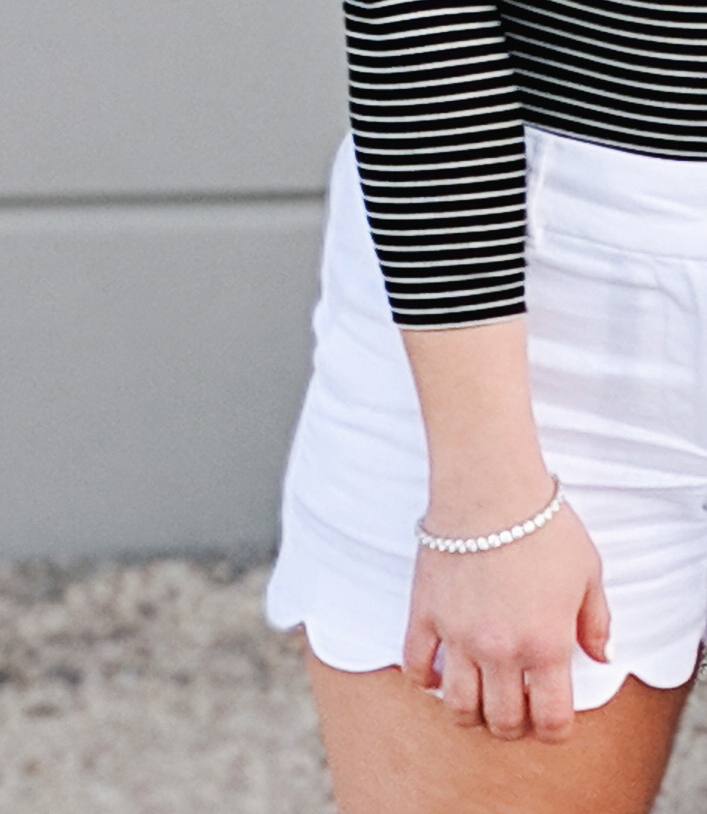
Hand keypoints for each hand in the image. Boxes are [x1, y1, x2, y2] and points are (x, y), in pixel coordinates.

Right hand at [402, 501, 610, 742]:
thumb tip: (601, 656)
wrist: (489, 489)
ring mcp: (457, 635)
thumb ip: (596, 621)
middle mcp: (500, 650)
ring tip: (476, 698)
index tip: (550, 717)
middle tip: (514, 708)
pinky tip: (437, 672)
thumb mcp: (589, 572)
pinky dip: (424, 679)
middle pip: (501, 720)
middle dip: (512, 725)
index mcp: (546, 645)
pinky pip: (415, 665)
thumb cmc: (543, 526)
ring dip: (468, 714)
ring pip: (457, 706)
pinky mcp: (425, 613)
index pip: (550, 720)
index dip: (553, 729)